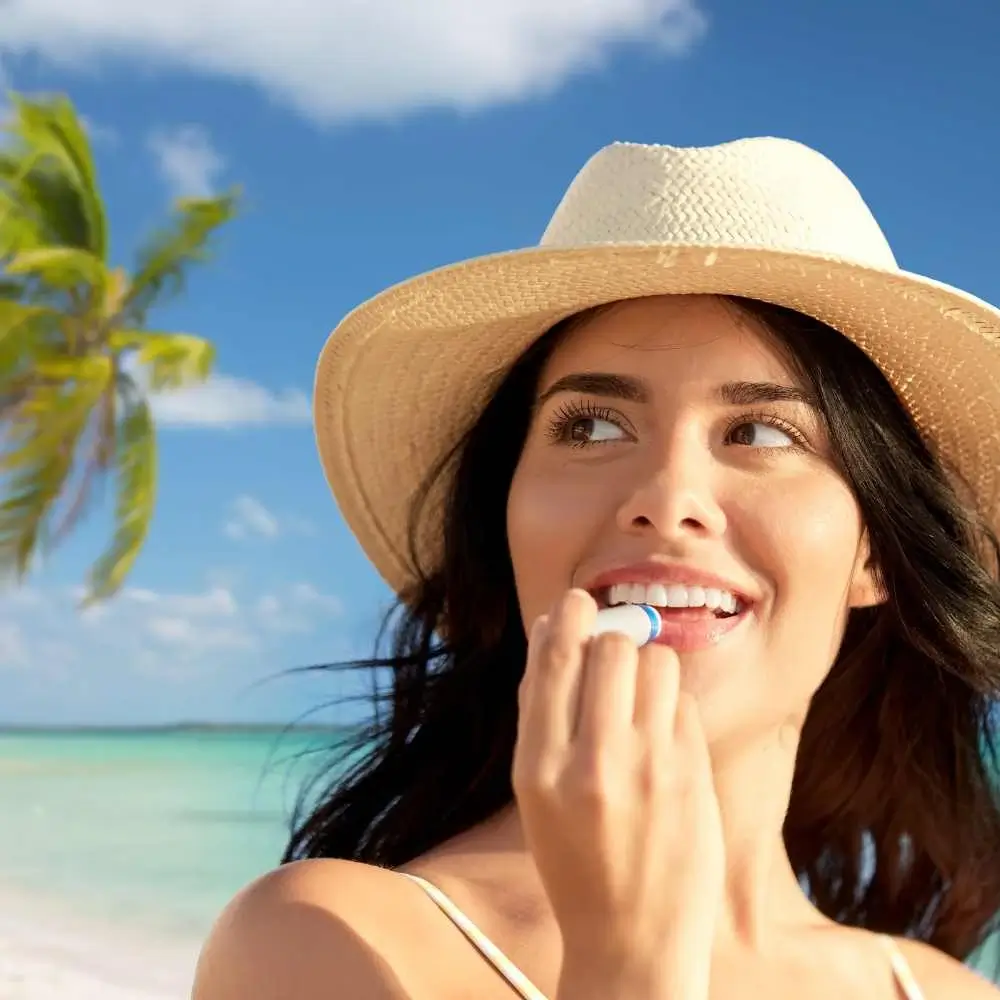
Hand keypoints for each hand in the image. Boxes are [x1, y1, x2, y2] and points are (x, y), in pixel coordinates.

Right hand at [511, 589, 724, 999]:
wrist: (631, 942)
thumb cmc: (574, 860)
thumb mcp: (534, 792)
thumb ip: (540, 712)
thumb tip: (553, 630)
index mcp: (537, 767)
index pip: (555, 658)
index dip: (568, 617)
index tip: (577, 602)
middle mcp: (592, 763)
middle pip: (613, 647)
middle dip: (613, 638)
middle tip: (612, 650)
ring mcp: (649, 770)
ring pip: (658, 664)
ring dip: (647, 667)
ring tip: (639, 698)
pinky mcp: (692, 777)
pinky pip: (684, 703)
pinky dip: (671, 706)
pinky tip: (661, 737)